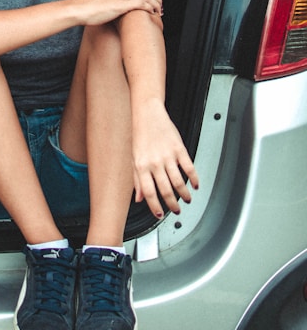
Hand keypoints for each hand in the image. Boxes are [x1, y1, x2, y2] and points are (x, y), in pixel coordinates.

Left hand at [131, 100, 199, 218]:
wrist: (148, 114)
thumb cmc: (140, 136)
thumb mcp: (134, 159)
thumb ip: (137, 180)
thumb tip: (138, 199)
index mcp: (141, 166)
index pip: (149, 193)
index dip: (155, 207)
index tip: (160, 215)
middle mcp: (154, 163)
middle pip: (165, 190)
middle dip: (172, 204)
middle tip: (177, 210)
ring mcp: (168, 156)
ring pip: (179, 181)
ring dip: (184, 194)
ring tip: (187, 199)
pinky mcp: (179, 148)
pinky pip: (189, 167)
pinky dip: (194, 178)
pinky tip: (196, 184)